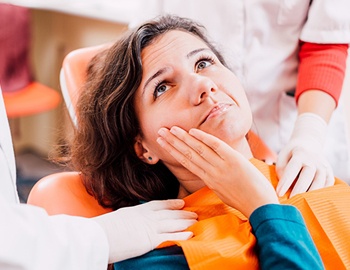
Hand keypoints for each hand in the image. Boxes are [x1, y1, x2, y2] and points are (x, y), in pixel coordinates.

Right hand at [92, 199, 196, 262]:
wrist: (98, 236)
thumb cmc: (104, 228)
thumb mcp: (120, 217)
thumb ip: (130, 218)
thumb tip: (133, 221)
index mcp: (139, 210)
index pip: (159, 205)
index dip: (172, 203)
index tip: (181, 203)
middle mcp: (147, 217)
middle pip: (170, 213)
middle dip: (183, 213)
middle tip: (195, 213)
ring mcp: (150, 227)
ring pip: (173, 223)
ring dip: (186, 222)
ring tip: (197, 221)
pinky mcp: (150, 240)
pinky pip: (170, 237)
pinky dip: (182, 235)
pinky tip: (191, 234)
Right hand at [157, 126, 278, 217]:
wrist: (261, 207)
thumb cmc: (245, 200)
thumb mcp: (224, 191)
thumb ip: (215, 179)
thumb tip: (209, 169)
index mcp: (209, 180)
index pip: (187, 162)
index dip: (173, 151)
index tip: (163, 143)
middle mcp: (211, 172)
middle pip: (188, 154)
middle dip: (172, 142)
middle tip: (160, 132)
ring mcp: (222, 166)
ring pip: (198, 149)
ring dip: (183, 138)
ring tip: (171, 129)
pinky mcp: (234, 160)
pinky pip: (216, 146)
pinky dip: (204, 138)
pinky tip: (192, 132)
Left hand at [276, 113, 334, 196]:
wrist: (308, 145)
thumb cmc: (291, 155)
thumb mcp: (282, 157)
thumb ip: (282, 170)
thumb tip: (285, 186)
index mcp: (300, 154)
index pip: (292, 169)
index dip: (285, 182)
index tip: (279, 193)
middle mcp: (314, 160)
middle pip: (307, 176)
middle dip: (299, 189)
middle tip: (291, 200)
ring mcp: (323, 166)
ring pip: (320, 182)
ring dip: (311, 193)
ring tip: (302, 203)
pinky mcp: (330, 173)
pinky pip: (328, 185)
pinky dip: (322, 193)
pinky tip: (313, 200)